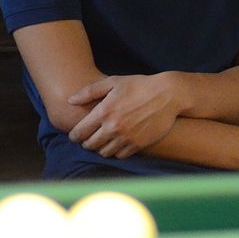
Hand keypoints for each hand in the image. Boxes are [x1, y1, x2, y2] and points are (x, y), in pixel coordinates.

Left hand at [67, 73, 183, 158]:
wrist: (169, 94)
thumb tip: (70, 101)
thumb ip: (90, 91)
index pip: (79, 133)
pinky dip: (117, 151)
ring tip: (104, 141)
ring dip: (101, 148)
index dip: (75, 135)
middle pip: (89, 145)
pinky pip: (120, 155)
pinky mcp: (138, 144)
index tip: (77, 134)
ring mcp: (126, 137)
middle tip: (91, 138)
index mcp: (103, 112)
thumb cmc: (140, 85)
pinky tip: (118, 143)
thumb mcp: (114, 82)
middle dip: (87, 142)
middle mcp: (112, 127)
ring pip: (104, 152)